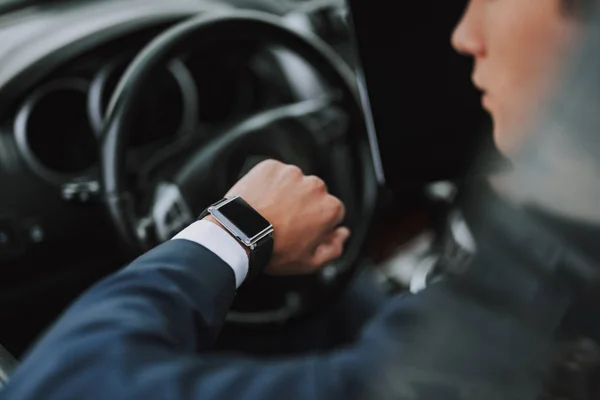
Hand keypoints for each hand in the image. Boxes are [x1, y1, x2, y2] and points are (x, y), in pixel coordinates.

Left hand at [213, 159, 349, 274]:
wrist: (238, 235)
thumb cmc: (274, 251)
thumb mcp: (310, 262)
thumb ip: (334, 247)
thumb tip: (344, 234)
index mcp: (330, 207)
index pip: (332, 212)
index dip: (317, 224)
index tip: (302, 231)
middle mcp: (315, 185)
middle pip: (314, 194)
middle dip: (303, 205)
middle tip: (283, 222)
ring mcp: (292, 173)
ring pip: (293, 183)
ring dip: (286, 193)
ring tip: (269, 213)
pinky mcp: (271, 166)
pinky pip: (274, 174)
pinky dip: (268, 184)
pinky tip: (260, 202)